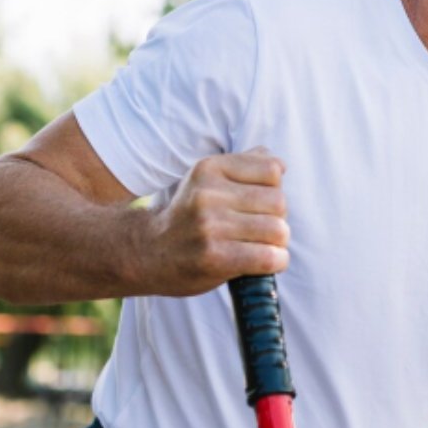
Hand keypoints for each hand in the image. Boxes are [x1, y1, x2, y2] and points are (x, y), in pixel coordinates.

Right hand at [143, 147, 290, 295]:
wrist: (147, 253)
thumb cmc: (189, 216)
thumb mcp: (206, 180)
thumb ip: (244, 166)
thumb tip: (281, 165)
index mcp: (209, 168)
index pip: (272, 170)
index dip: (274, 189)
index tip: (260, 204)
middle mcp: (207, 194)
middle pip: (278, 202)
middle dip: (278, 218)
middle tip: (261, 230)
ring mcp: (209, 226)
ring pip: (278, 230)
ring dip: (278, 243)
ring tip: (262, 247)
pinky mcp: (214, 257)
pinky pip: (268, 257)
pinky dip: (277, 261)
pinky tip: (268, 262)